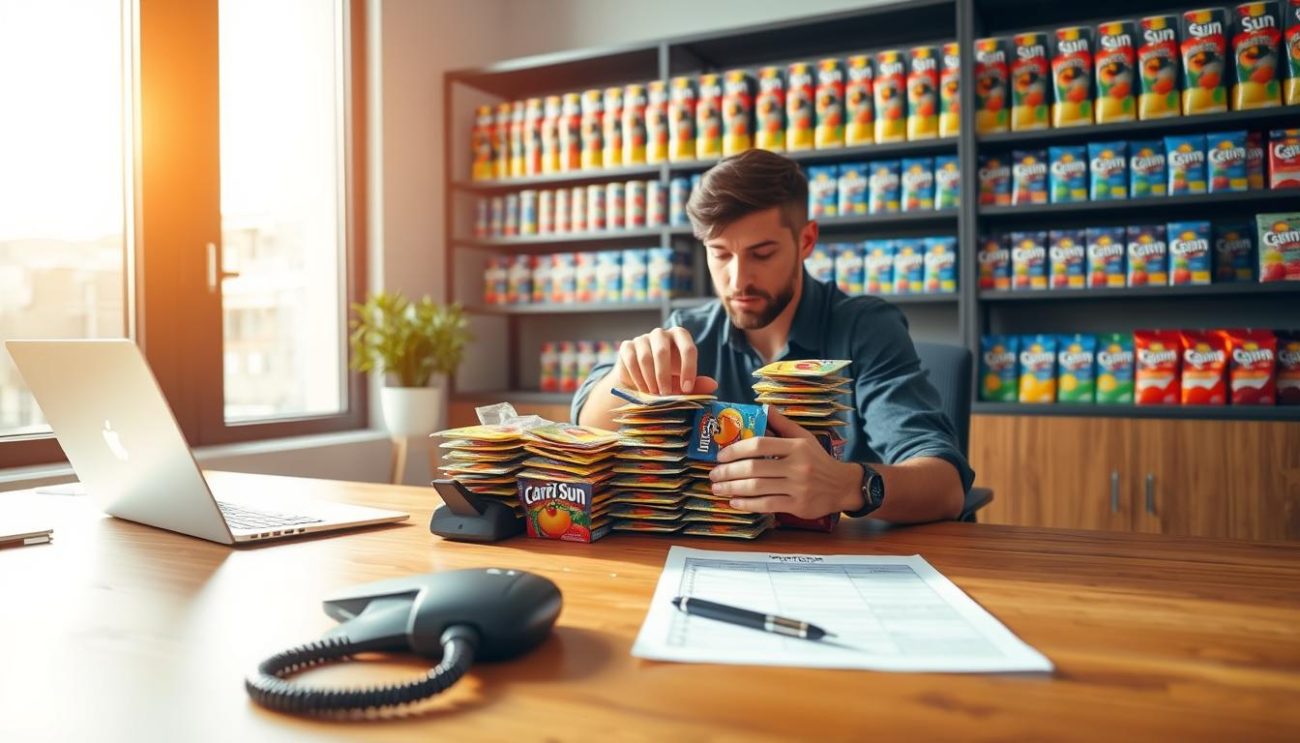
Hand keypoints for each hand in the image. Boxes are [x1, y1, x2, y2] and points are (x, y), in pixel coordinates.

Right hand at [616, 326, 718, 395]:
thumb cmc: (667, 379)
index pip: (687, 348)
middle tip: (666, 395)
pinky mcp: (627, 346)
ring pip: (645, 358)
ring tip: (654, 395)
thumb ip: (697, 384)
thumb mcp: (682, 383)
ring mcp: (642, 338)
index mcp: (680, 337)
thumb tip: (713, 385)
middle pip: (662, 351)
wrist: (640, 382)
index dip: (688, 369)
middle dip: (664, 376)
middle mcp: (661, 334)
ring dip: (650, 380)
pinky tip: (643, 390)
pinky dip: (637, 379)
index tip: (687, 389)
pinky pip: (631, 361)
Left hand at [709, 410, 862, 518]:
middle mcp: (797, 466)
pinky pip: (767, 505)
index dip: (736, 449)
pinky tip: (734, 502)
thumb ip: (781, 424)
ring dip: (732, 488)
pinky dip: (747, 504)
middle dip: (728, 472)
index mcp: (795, 446)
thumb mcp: (803, 437)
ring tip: (717, 488)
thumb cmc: (817, 460)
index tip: (720, 455)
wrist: (842, 486)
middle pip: (754, 468)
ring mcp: (797, 487)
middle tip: (713, 474)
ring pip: (758, 488)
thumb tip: (761, 407)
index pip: (760, 444)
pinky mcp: (798, 505)